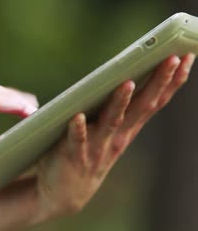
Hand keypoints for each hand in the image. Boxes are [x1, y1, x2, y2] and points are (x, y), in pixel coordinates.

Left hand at [0, 54, 194, 227]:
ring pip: (111, 122)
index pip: (153, 101)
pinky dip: (77, 129)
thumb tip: (117, 78)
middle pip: (141, 107)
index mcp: (126, 129)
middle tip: (173, 58)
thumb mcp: (105, 129)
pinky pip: (76, 141)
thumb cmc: (85, 151)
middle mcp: (117, 137)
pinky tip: (77, 116)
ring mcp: (97, 148)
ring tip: (128, 83)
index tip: (186, 57)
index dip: (171, 81)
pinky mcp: (73, 156)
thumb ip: (112, 107)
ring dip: (120, 103)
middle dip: (158, 82)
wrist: (64, 192)